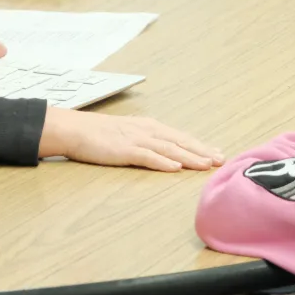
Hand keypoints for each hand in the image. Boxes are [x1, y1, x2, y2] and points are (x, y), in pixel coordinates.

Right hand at [41, 107, 224, 171]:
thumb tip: (161, 152)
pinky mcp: (125, 150)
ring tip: (206, 165)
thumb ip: (144, 141)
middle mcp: (147, 131)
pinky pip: (147, 157)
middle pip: (180, 141)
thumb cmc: (97, 133)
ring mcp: (136, 140)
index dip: (199, 145)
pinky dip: (163, 162)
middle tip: (220, 159)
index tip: (216, 152)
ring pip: (169, 149)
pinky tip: (175, 168)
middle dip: (202, 151)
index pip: (179, 137)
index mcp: (148, 127)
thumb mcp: (126, 133)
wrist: (73, 129)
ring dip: (190, 157)